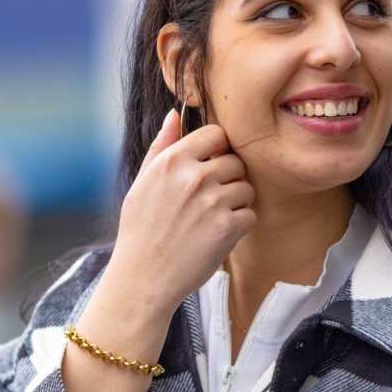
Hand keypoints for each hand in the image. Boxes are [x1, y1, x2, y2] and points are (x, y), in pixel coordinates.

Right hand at [110, 108, 255, 315]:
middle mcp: (194, 176)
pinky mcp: (229, 227)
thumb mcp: (142, 182)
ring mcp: (213, 201)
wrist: (144, 276)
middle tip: (206, 202)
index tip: (208, 168)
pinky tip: (215, 236)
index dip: (216, 151)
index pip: (216, 134)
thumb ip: (162, 146)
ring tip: (210, 220)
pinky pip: (250, 214)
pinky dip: (239, 226)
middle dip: (227, 179)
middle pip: (235, 161)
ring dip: (235, 203)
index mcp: (172, 161)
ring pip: (246, 187)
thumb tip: (174, 115)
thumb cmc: (140, 229)